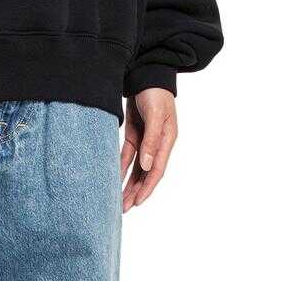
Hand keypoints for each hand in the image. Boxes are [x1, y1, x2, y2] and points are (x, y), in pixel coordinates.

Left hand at [120, 88, 177, 211]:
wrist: (147, 72)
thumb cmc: (155, 91)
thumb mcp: (155, 115)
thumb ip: (151, 140)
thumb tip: (148, 166)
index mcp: (167, 140)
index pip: (157, 170)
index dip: (147, 188)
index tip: (137, 203)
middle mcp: (157, 143)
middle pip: (146, 173)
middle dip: (135, 191)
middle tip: (123, 209)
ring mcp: (145, 139)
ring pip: (137, 167)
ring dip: (128, 183)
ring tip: (118, 200)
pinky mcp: (135, 133)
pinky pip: (128, 154)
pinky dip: (121, 166)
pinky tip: (114, 177)